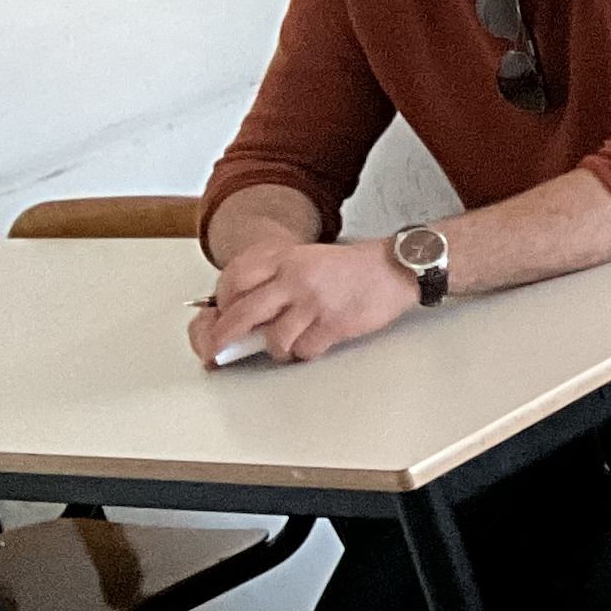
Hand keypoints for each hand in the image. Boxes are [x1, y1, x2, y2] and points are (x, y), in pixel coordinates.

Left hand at [188, 236, 419, 366]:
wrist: (393, 268)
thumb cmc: (350, 268)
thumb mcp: (305, 260)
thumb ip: (275, 279)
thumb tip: (244, 311)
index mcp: (285, 259)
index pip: (235, 280)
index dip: (222, 303)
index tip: (221, 315)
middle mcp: (295, 278)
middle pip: (243, 313)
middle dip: (224, 337)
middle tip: (217, 349)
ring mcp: (313, 302)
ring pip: (273, 338)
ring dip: (274, 348)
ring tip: (283, 345)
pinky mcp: (333, 324)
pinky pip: (304, 349)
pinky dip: (304, 352)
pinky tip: (311, 343)